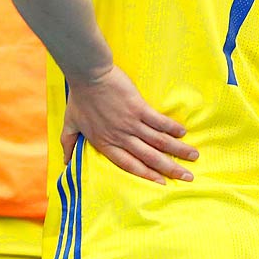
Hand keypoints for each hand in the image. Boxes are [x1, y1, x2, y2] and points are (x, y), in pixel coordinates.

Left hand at [62, 64, 195, 182]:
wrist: (88, 75)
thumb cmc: (79, 99)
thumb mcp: (70, 124)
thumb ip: (68, 144)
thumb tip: (65, 162)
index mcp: (105, 143)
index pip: (128, 164)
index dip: (146, 175)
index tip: (162, 182)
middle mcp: (120, 137)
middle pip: (149, 157)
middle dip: (170, 168)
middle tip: (188, 177)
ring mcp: (130, 123)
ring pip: (158, 141)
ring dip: (177, 150)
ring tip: (193, 157)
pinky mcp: (138, 107)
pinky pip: (158, 121)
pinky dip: (172, 128)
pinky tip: (183, 133)